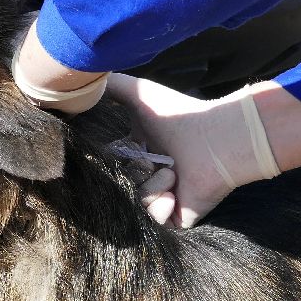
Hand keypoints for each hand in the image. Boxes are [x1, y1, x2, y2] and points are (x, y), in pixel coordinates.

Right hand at [109, 75, 300, 227]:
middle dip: (135, 172)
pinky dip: (161, 206)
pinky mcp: (177, 217)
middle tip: (154, 160)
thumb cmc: (181, 115)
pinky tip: (176, 193)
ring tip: (173, 174)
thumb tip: (84, 79)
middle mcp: (150, 173)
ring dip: (152, 186)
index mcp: (140, 151)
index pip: (111, 162)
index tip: (125, 146)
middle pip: (121, 184)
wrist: (217, 140)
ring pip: (136, 202)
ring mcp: (164, 196)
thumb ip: (112, 85)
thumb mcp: (140, 93)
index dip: (111, 158)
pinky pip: (153, 220)